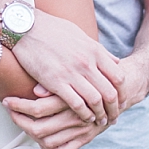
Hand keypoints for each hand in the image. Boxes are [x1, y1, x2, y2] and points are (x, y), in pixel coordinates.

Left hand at [4, 86, 113, 148]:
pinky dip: (47, 148)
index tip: (7, 101)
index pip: (38, 108)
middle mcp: (76, 117)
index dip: (18, 106)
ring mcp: (81, 130)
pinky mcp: (85, 139)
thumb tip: (35, 90)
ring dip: (31, 134)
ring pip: (47, 142)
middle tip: (10, 111)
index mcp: (71, 99)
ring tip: (21, 122)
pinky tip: (40, 138)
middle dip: (19, 121)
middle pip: (38, 129)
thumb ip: (53, 82)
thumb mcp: (73, 73)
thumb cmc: (91, 78)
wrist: (119, 89)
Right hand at [8, 14, 126, 123]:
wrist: (25, 27)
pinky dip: (84, 114)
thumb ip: (99, 50)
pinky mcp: (55, 81)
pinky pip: (76, 104)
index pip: (119, 77)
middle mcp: (87, 63)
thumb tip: (116, 61)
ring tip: (100, 121)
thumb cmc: (51, 29)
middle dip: (114, 109)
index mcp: (95, 51)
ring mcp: (72, 73)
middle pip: (111, 93)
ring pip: (96, 101)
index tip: (120, 101)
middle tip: (113, 117)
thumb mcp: (81, 35)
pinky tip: (84, 118)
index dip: (123, 93)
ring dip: (101, 115)